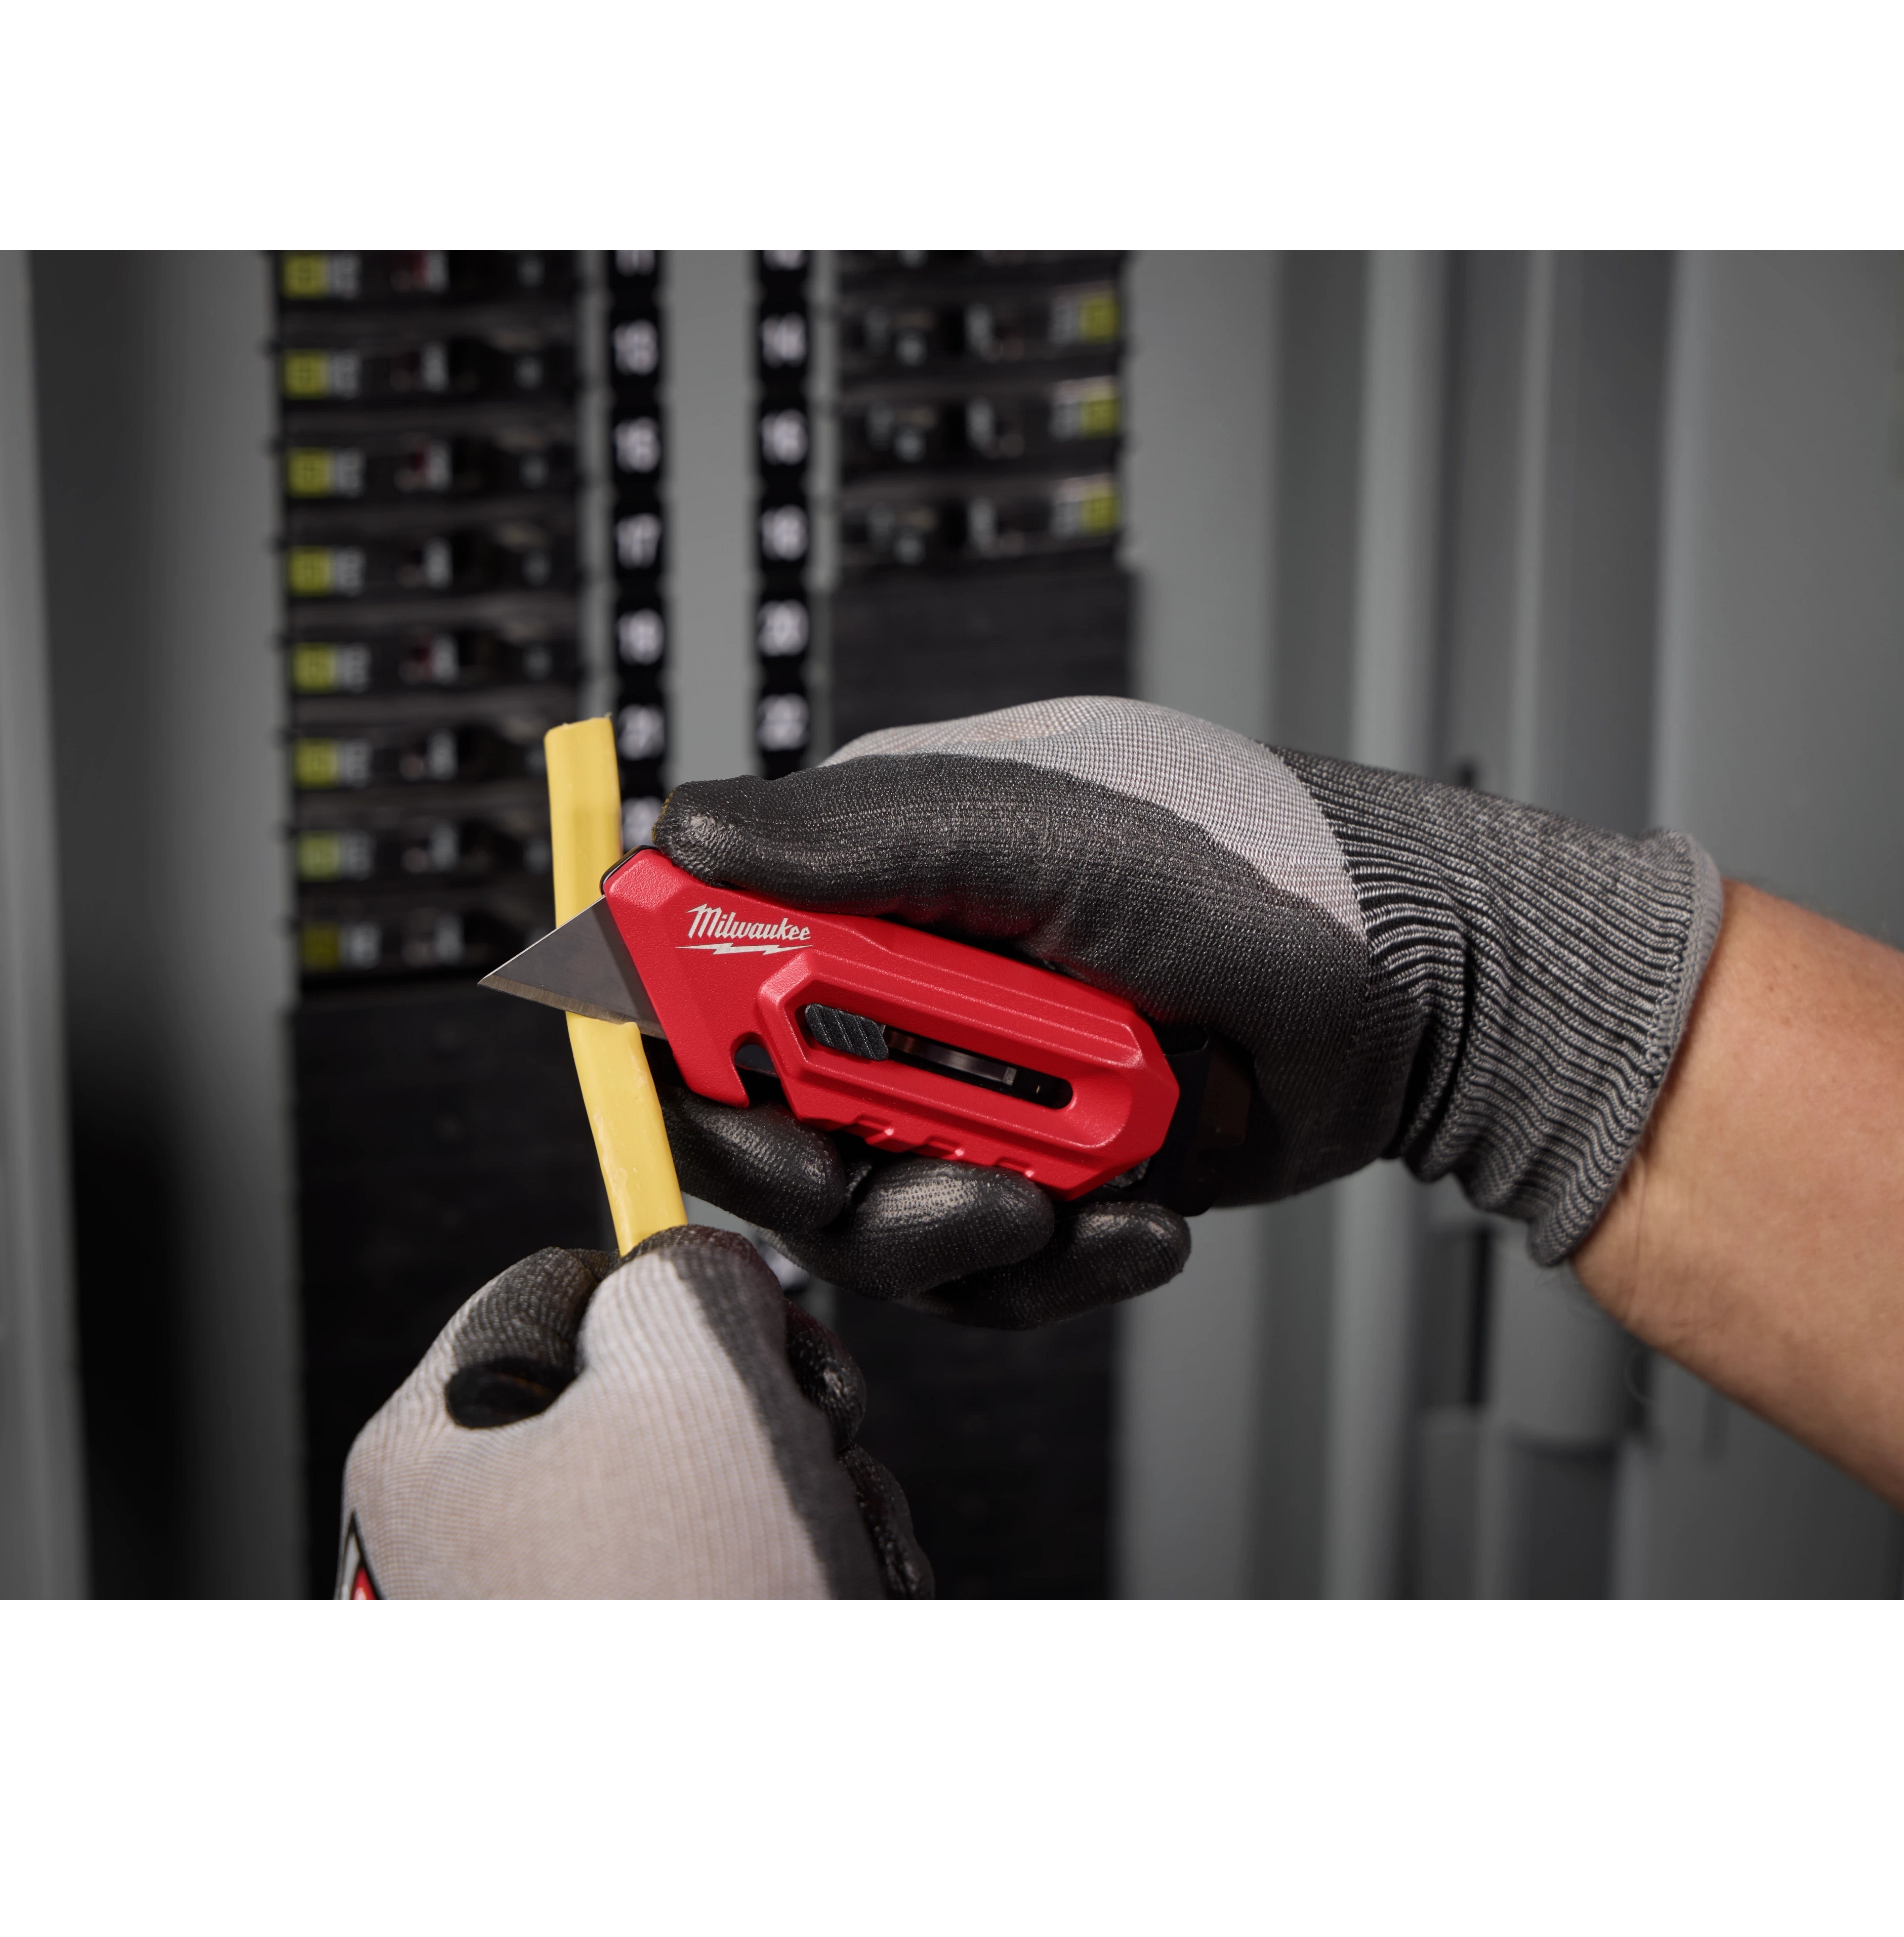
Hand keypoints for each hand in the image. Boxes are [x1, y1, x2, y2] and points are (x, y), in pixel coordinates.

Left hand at [338, 1227, 931, 1599]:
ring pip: (707, 1489)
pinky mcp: (632, 1635)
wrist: (703, 1876)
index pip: (564, 1284)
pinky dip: (795, 1574)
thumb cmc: (689, 1609)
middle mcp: (473, 1534)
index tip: (759, 1326)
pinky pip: (724, 1571)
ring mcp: (551, 1607)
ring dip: (802, 1502)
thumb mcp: (695, 1377)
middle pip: (650, 1393)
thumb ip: (688, 1275)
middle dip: (766, 1414)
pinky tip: (827, 1595)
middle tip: (808, 1451)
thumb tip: (700, 1268)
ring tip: (821, 1557)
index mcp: (438, 1443)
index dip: (682, 1291)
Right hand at [650, 696, 1721, 1321]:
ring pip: (870, 1219)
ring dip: (951, 1227)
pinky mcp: (1037, 1181)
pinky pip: (986, 1271)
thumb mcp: (1054, 835)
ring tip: (1056, 1203)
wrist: (1413, 993)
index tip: (733, 1090)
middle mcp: (906, 995)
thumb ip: (868, 836)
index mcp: (878, 882)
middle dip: (822, 1170)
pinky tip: (1135, 1223)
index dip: (691, 1046)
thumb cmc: (1249, 872)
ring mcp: (972, 1097)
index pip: (710, 969)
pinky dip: (1055, 1265)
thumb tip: (684, 827)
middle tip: (869, 1175)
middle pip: (769, 1125)